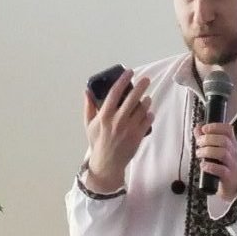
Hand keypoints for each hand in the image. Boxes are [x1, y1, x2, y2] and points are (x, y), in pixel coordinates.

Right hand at [83, 70, 152, 193]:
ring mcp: (129, 129)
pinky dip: (149, 115)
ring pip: (142, 109)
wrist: (107, 163)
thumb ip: (89, 107)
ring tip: (147, 98)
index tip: (129, 72)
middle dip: (141, 86)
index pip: (114, 93)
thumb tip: (87, 91)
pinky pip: (147, 121)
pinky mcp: (137, 136)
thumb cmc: (97, 142)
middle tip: (146, 79)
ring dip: (146, 101)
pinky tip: (148, 112)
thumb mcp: (89, 124)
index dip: (123, 80)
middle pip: (132, 98)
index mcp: (104, 116)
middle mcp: (117, 120)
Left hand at [195, 121, 236, 203]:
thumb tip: (197, 128)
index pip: (228, 130)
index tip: (204, 129)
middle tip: (198, 143)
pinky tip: (203, 165)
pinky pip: (221, 170)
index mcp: (231, 144)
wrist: (232, 186)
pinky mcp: (229, 177)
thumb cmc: (222, 166)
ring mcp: (232, 165)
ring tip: (199, 154)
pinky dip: (210, 166)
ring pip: (223, 153)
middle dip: (208, 139)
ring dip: (207, 151)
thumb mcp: (215, 150)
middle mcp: (233, 152)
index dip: (216, 126)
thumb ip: (206, 138)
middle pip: (224, 140)